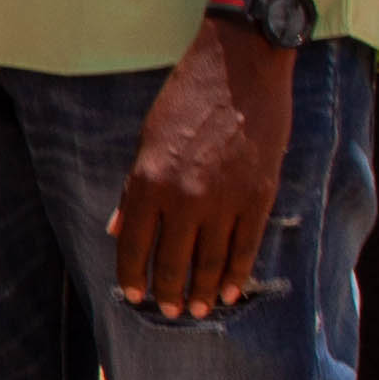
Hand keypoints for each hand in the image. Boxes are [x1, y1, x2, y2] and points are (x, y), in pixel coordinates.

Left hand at [108, 25, 294, 317]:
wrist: (240, 69)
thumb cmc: (187, 99)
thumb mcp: (146, 140)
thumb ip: (134, 191)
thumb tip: (119, 231)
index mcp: (149, 182)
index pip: (134, 246)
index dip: (132, 275)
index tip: (133, 294)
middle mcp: (184, 198)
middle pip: (172, 262)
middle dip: (167, 292)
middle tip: (167, 310)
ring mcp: (224, 201)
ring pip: (210, 262)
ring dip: (200, 291)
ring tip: (196, 310)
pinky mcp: (259, 197)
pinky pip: (245, 248)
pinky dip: (236, 274)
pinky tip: (228, 292)